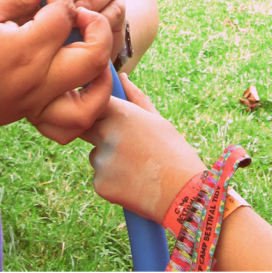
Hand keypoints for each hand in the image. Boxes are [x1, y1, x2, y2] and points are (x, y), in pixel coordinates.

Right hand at [0, 0, 114, 139]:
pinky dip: (86, 104)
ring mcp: (38, 103)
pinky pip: (74, 120)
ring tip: (87, 49)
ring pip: (94, 96)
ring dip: (101, 70)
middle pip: (94, 55)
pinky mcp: (32, 115)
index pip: (63, 15)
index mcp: (24, 49)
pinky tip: (78, 82)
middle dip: (96, 26)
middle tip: (78, 13)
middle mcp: (38, 80)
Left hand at [78, 71, 206, 221]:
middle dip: (98, 134)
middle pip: (86, 129)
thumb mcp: (158, 121)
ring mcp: (101, 160)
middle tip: (125, 146)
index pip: (92, 104)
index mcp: (120, 113)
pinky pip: (100, 178)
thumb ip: (135, 98)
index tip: (106, 117)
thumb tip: (122, 77)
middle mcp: (106, 133)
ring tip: (138, 169)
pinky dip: (113, 182)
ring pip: (95, 156)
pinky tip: (135, 185)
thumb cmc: (174, 154)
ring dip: (109, 160)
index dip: (97, 111)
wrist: (185, 195)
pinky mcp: (100, 183)